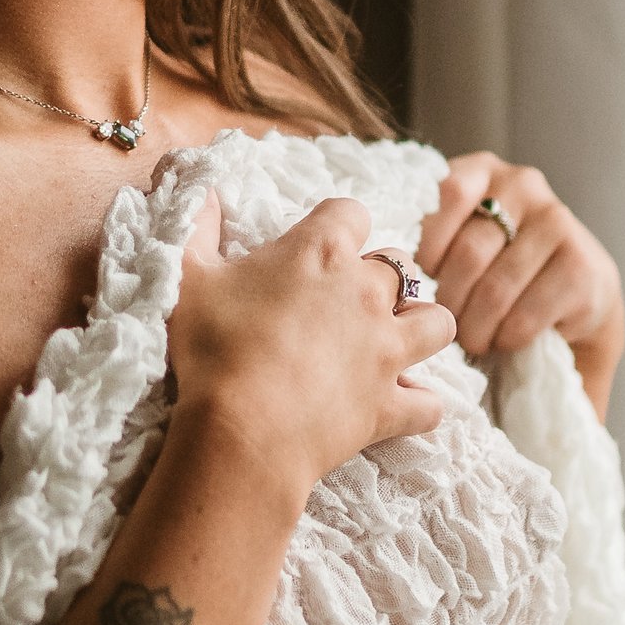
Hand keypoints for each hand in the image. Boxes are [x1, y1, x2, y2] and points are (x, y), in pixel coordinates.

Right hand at [167, 195, 455, 496]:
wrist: (239, 433)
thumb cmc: (212, 351)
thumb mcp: (188, 278)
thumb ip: (197, 227)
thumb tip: (203, 191)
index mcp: (320, 253)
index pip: (352, 212)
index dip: (339, 225)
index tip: (321, 244)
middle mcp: (367, 293)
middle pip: (402, 263)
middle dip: (384, 274)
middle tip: (352, 296)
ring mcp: (386, 350)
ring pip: (437, 322)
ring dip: (422, 325)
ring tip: (397, 336)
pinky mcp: (390, 404)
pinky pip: (430, 403)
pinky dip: (421, 404)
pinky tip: (402, 403)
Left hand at [419, 154, 624, 415]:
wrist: (576, 301)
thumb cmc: (494, 274)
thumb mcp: (455, 244)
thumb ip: (421, 237)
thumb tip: (358, 252)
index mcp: (480, 172)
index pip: (443, 196)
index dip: (424, 248)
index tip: (421, 282)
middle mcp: (523, 184)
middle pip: (467, 252)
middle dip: (450, 302)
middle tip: (444, 326)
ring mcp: (558, 222)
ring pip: (495, 288)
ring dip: (476, 327)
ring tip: (473, 339)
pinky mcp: (584, 267)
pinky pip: (526, 313)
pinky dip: (507, 337)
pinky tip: (505, 339)